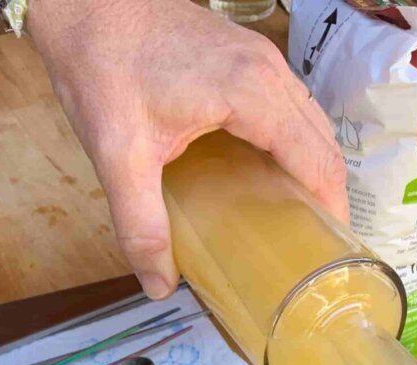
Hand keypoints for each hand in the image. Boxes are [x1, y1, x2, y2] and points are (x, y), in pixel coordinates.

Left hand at [29, 0, 347, 298]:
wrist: (86, 2)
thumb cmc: (102, 64)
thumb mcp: (117, 155)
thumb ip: (140, 223)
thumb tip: (158, 283)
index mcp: (251, 93)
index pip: (317, 159)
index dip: (331, 209)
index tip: (331, 252)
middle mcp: (267, 71)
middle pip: (323, 142)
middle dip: (327, 195)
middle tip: (312, 246)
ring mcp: (259, 58)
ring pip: (310, 120)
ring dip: (312, 167)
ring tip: (296, 217)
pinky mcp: (244, 55)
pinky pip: (288, 105)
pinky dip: (293, 142)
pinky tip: (268, 173)